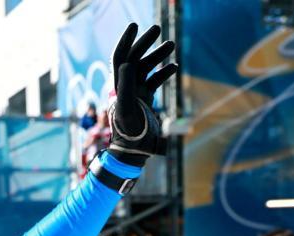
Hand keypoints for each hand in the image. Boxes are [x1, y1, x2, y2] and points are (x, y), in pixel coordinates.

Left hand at [108, 23, 177, 164]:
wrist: (133, 152)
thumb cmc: (129, 134)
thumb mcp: (128, 109)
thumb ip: (126, 87)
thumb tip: (128, 64)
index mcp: (118, 87)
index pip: (120, 57)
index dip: (126, 41)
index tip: (135, 25)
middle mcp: (125, 87)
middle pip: (134, 58)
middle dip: (145, 43)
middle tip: (158, 29)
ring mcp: (136, 93)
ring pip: (146, 68)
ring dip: (158, 55)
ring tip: (171, 44)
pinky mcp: (145, 101)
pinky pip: (154, 82)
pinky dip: (163, 73)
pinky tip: (174, 67)